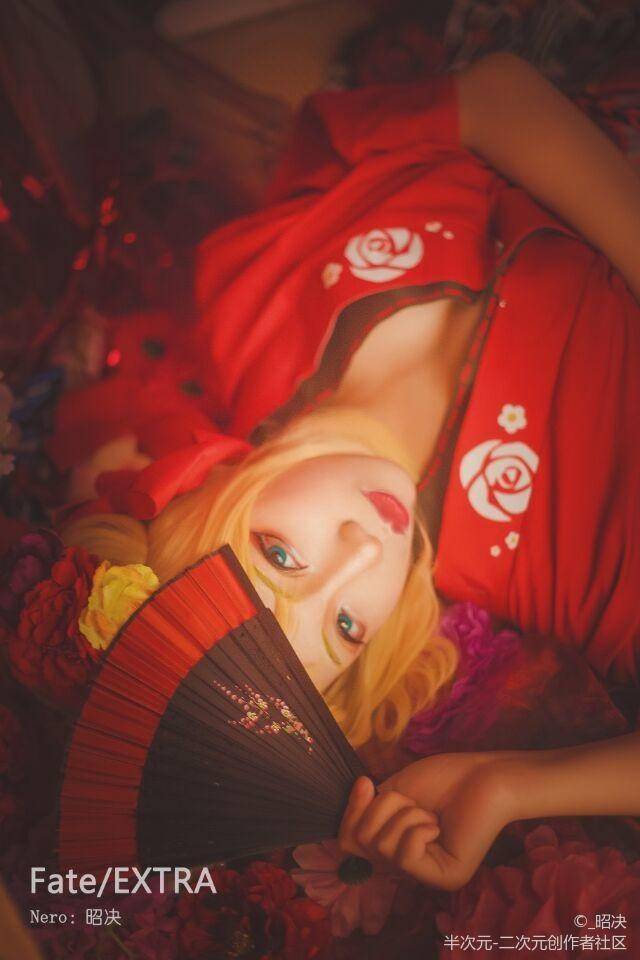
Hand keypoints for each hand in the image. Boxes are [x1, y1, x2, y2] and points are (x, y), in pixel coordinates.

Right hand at [339, 752, 517, 890]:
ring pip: (382, 847)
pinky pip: (405, 855)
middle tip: (415, 802)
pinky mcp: (444, 879)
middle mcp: (406, 866)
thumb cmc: (444, 778)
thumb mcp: (394, 791)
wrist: (484, 775)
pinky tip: (438, 825)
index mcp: (392, 845)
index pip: (348, 842)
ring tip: (431, 813)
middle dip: (384, 808)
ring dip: (405, 815)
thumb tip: (354, 794)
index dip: (350, 814)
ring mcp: (425, 876)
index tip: (365, 782)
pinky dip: (417, 829)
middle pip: (361, 842)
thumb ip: (368, 807)